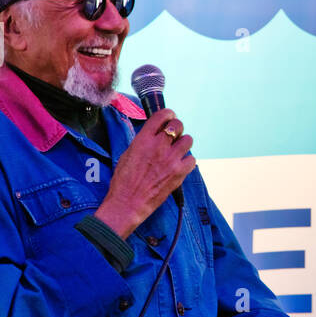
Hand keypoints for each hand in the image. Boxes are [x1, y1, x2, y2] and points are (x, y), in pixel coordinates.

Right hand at [95, 109, 195, 238]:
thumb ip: (143, 141)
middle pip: (178, 125)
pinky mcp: (179, 173)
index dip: (168, 114)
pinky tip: (179, 165)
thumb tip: (154, 134)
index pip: (161, 116)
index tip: (170, 116)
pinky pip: (192, 159)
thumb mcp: (128, 154)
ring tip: (177, 151)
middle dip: (177, 128)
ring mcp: (171, 159)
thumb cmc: (123, 181)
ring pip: (188, 140)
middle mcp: (158, 146)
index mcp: (143, 140)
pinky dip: (187, 161)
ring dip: (183, 144)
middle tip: (174, 135)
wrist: (128, 203)